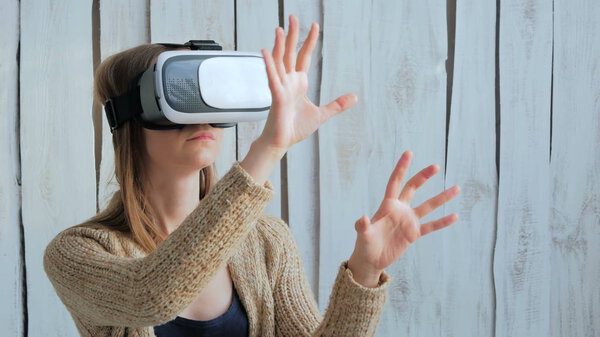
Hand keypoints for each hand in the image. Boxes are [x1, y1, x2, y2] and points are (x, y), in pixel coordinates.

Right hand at [258, 14, 357, 154]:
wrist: (282, 142)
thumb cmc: (295, 129)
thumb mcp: (322, 114)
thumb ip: (337, 105)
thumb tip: (354, 97)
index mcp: (298, 83)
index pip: (304, 56)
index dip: (309, 41)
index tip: (314, 26)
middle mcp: (288, 81)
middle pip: (290, 53)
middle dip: (293, 35)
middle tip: (293, 17)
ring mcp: (281, 87)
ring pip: (279, 61)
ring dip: (279, 45)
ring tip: (280, 29)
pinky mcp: (276, 96)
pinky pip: (272, 77)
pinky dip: (269, 64)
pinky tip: (266, 51)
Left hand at [347, 150, 460, 286]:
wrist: (371, 259)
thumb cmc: (364, 245)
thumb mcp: (363, 235)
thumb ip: (362, 226)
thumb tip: (362, 218)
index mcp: (387, 205)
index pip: (395, 182)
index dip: (402, 168)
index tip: (409, 153)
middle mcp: (400, 209)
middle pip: (413, 188)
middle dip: (423, 177)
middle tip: (435, 166)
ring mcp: (408, 221)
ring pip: (427, 206)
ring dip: (441, 198)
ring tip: (456, 188)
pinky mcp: (413, 234)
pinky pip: (431, 226)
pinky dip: (442, 222)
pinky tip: (455, 216)